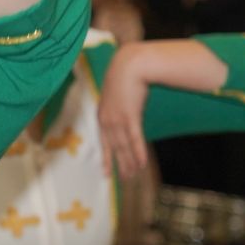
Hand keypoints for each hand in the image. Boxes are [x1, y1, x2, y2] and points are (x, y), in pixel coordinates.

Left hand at [98, 45, 152, 178]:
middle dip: (120, 165)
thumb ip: (117, 106)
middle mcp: (108, 121)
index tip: (106, 173)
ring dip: (130, 162)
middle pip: (115, 148)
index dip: (106, 158)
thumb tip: (123, 113)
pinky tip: (142, 164)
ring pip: (124, 146)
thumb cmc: (123, 76)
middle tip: (125, 179)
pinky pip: (135, 139)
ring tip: (134, 175)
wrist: (128, 65)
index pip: (104, 142)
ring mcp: (118, 120)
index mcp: (102, 116)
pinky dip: (138, 152)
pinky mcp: (130, 116)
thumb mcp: (116, 94)